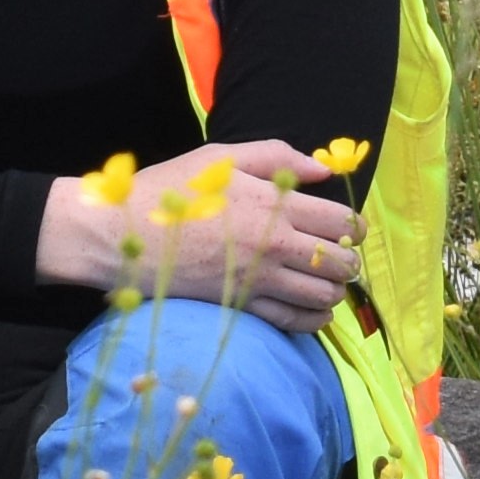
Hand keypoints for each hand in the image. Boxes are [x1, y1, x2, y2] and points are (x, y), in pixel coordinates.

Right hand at [37, 138, 355, 324]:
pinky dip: (314, 319)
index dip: (354, 226)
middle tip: (338, 254)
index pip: (339, 221)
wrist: (125, 234)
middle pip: (338, 261)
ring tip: (326, 281)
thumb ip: (276, 156)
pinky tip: (314, 311)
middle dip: (347, 259)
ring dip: (334, 289)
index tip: (349, 229)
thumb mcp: (223, 157)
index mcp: (273, 204)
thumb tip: (320, 170)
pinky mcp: (242, 305)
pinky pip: (295, 322)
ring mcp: (259, 279)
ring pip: (323, 295)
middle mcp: (274, 245)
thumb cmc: (172, 190)